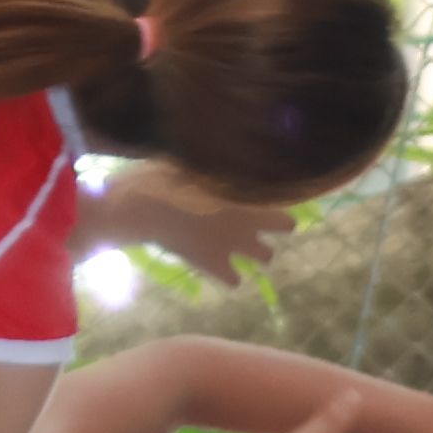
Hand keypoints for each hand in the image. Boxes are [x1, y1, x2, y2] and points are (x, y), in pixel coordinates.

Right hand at [93, 169, 298, 288]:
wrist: (145, 208)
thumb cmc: (166, 175)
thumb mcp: (195, 161)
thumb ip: (217, 163)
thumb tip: (225, 150)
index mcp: (248, 191)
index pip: (285, 193)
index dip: (279, 195)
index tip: (267, 191)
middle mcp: (250, 219)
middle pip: (287, 227)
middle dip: (274, 224)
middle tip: (256, 216)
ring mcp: (234, 245)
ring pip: (267, 257)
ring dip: (258, 251)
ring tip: (240, 241)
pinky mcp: (214, 265)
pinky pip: (234, 281)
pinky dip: (230, 276)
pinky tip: (218, 265)